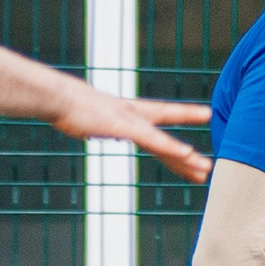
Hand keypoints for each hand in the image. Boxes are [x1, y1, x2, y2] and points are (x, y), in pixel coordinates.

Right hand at [53, 85, 212, 183]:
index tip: (194, 130)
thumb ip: (95, 121)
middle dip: (186, 155)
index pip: (158, 120)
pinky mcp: (124, 125)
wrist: (57, 96)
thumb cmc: (66, 105)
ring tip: (206, 169)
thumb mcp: (86, 116)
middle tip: (207, 168)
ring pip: (164, 142)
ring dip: (186, 157)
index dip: (179, 124)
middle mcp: (133, 116)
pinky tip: (188, 153)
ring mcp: (131, 121)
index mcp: (125, 114)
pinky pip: (152, 139)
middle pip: (165, 139)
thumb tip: (90, 123)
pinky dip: (171, 146)